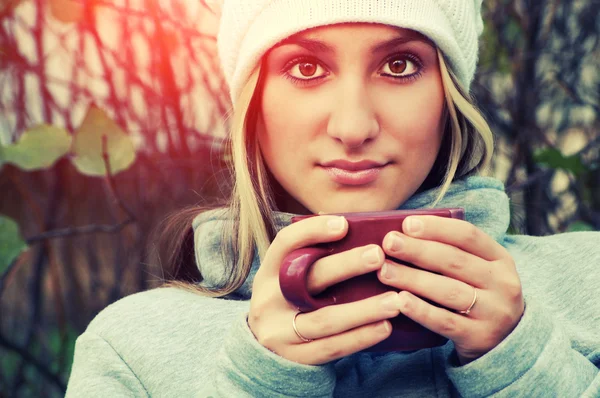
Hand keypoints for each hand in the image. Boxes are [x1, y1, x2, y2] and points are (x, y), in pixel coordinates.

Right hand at [248, 215, 397, 364]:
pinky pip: (332, 347)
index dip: (312, 231)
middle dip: (346, 265)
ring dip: (364, 310)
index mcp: (268, 271)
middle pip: (309, 279)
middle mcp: (269, 300)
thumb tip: (352, 226)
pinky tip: (385, 327)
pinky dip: (361, 337)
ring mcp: (279, 331)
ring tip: (395, 301)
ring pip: (325, 319)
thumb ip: (312, 256)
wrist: (266, 348)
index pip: (285, 243)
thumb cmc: (291, 300)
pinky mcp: (295, 358)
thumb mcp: (289, 277)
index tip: (344, 224)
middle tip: (379, 256)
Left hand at [378, 216, 524, 364]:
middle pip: (455, 261)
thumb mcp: (479, 270)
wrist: (506, 344)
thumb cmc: (478, 295)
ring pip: (448, 291)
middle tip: (389, 243)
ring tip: (385, 271)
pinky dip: (421, 311)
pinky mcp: (479, 337)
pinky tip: (400, 301)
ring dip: (413, 278)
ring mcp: (493, 312)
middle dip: (417, 250)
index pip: (468, 235)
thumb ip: (452, 251)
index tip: (407, 224)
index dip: (436, 228)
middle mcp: (502, 283)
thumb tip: (404, 231)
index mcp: (500, 259)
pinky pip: (445, 322)